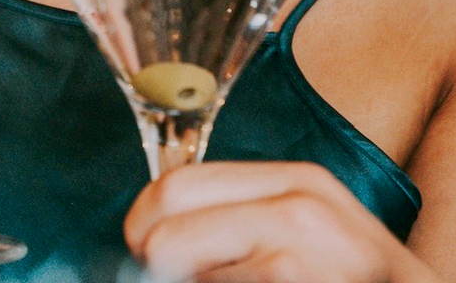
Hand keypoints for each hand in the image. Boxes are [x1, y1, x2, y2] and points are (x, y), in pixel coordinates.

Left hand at [125, 161, 439, 282]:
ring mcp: (304, 259)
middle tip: (180, 280)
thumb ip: (244, 218)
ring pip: (182, 274)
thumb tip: (149, 232)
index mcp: (299, 182)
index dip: (143, 228)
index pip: (175, 187)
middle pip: (164, 234)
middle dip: (154, 265)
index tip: (147, 256)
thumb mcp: (312, 233)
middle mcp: (301, 209)